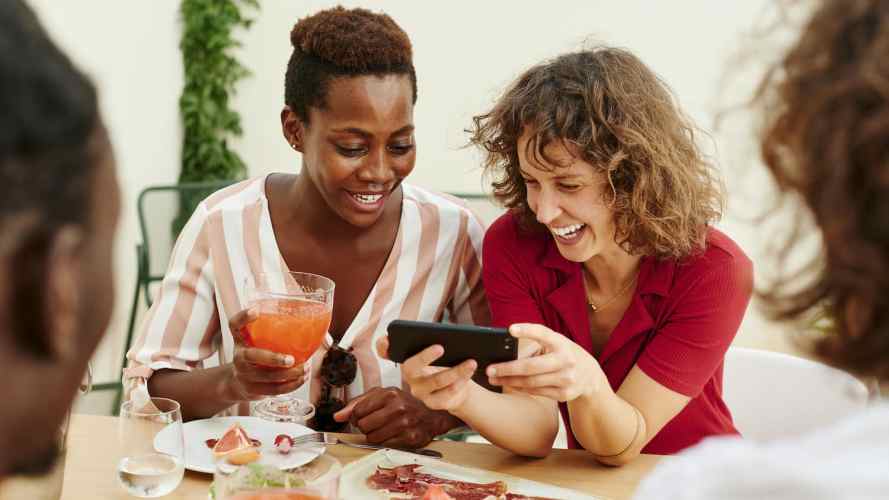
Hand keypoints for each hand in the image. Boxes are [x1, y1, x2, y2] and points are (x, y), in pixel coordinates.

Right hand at [225, 308, 309, 400]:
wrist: (239, 382)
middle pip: (250, 356)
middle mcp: (238, 355)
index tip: (256, 311)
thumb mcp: (261, 339)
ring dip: (289, 374)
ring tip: (305, 368)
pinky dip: (290, 385)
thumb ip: (282, 331)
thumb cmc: (258, 354)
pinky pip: (273, 390)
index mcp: (240, 338)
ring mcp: (243, 374)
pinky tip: (301, 378)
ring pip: (265, 376)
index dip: (243, 317)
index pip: (234, 324)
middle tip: (291, 359)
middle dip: (273, 359)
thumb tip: (321, 330)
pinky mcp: (252, 389)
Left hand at [332, 386, 451, 447]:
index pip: (358, 411)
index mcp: (389, 393)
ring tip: (384, 429)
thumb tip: (338, 416)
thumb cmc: (404, 404)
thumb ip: (358, 403)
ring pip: (372, 438)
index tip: (363, 416)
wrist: (431, 416)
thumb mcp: (381, 395)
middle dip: (366, 427)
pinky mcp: (410, 439)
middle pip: (363, 425)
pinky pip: (384, 446)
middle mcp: (398, 407)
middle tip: (375, 423)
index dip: (357, 416)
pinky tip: (392, 435)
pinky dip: (385, 443)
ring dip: (375, 436)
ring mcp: (405, 424)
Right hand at [376, 335, 477, 411]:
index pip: (386, 351)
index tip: (388, 340)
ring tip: (471, 362)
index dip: (382, 346)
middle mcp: (409, 375)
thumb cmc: (448, 362)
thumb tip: (451, 337)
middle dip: (424, 357)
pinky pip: (446, 395)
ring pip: (435, 381)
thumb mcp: (443, 350)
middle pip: (410, 367)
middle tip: (441, 347)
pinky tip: (469, 375)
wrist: (460, 387)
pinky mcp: (432, 403)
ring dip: (456, 371)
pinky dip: (460, 383)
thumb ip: (440, 341)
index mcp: (407, 357)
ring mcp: (419, 391)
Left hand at [487, 323, 606, 401]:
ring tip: (493, 378)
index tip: (510, 329)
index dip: (527, 330)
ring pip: (531, 382)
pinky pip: (536, 392)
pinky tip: (510, 384)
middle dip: (507, 369)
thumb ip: (537, 342)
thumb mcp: (556, 343)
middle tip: (489, 369)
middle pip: (531, 367)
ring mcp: (567, 379)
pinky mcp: (564, 394)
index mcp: (561, 342)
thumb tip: (505, 347)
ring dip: (509, 381)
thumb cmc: (563, 354)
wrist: (590, 376)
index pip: (542, 333)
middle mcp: (566, 360)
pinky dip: (520, 388)